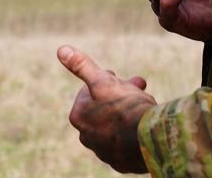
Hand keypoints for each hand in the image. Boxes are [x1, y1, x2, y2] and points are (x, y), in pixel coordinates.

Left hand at [58, 45, 153, 173]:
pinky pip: (126, 141)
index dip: (104, 80)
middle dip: (119, 94)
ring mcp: (104, 151)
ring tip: (144, 103)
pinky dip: (134, 130)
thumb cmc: (124, 107)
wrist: (150, 139)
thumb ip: (82, 66)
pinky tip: (144, 123)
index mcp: (79, 116)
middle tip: (137, 85)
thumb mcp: (102, 81)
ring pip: (115, 124)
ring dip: (126, 112)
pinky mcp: (121, 162)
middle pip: (102, 108)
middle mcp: (87, 136)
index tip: (114, 75)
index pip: (88, 92)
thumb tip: (61, 49)